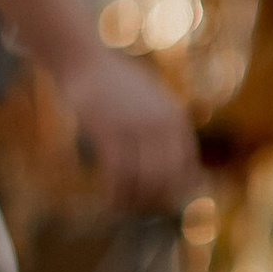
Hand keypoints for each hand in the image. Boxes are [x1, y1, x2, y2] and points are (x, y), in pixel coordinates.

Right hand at [58, 48, 197, 208]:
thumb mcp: (151, 104)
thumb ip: (164, 131)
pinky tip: (110, 200)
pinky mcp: (110, 132)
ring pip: (143, 182)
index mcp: (176, 120)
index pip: (187, 171)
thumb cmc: (116, 87)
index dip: (173, 194)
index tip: (156, 204)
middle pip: (167, 181)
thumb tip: (175, 166)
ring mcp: (137, 128)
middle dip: (153, 202)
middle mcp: (162, 125)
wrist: (85, 61)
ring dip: (132, 202)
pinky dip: (116, 194)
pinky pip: (119, 176)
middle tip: (137, 210)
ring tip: (121, 207)